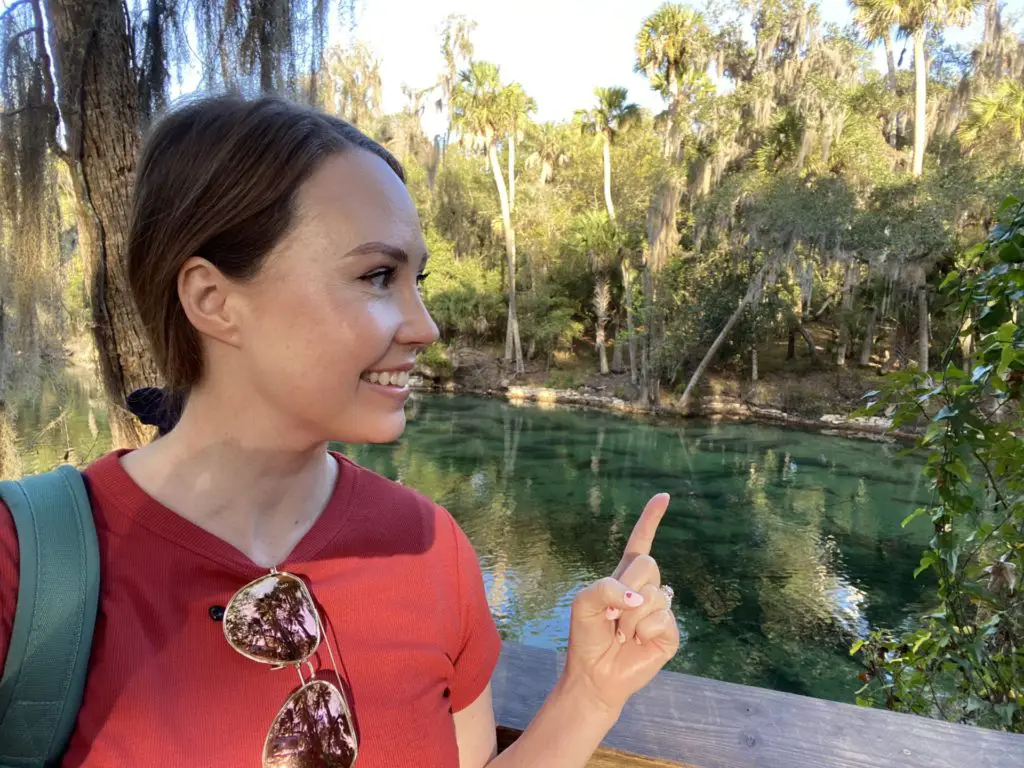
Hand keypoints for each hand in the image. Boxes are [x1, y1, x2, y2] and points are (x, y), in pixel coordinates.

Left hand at [561, 494, 679, 715]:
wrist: (594, 673)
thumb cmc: (586, 636)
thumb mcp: (583, 602)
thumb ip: (606, 588)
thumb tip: (638, 597)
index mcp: (624, 576)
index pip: (641, 541)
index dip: (651, 518)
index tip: (664, 496)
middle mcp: (646, 589)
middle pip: (648, 564)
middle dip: (627, 585)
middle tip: (612, 614)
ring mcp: (660, 610)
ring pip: (653, 595)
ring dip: (630, 617)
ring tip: (622, 633)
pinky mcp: (670, 633)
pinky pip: (662, 619)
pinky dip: (642, 631)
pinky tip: (636, 642)